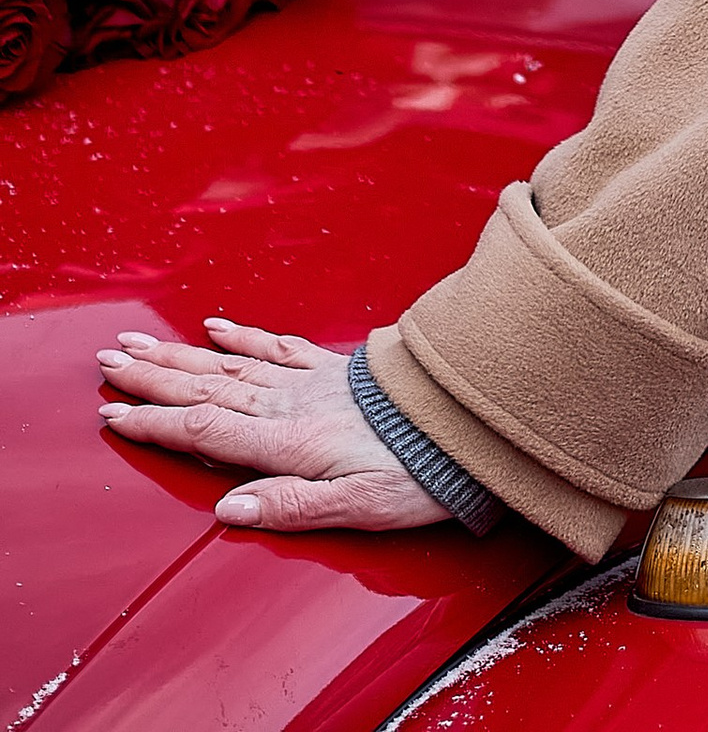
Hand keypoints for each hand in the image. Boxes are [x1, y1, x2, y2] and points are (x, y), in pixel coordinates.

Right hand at [98, 317, 444, 531]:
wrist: (475, 413)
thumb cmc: (423, 470)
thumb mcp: (359, 506)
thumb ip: (291, 508)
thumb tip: (226, 510)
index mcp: (292, 440)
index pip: (207, 431)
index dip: (156, 425)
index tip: (111, 415)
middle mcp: (294, 402)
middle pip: (208, 387)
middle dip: (153, 377)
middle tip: (106, 359)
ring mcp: (314, 379)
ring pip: (232, 362)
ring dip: (182, 354)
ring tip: (141, 341)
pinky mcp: (337, 368)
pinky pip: (278, 345)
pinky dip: (244, 335)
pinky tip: (220, 325)